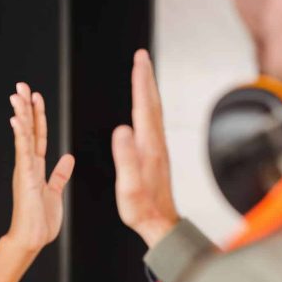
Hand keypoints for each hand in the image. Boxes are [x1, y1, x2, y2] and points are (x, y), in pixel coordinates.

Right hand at [6, 83, 74, 252]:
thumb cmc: (40, 221)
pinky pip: (23, 151)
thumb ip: (60, 175)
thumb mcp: (55, 193)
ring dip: (21, 114)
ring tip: (17, 95)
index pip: (37, 135)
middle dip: (25, 107)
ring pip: (23, 136)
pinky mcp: (25, 176)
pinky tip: (17, 119)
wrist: (32, 239)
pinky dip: (21, 134)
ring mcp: (25, 169)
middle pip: (28, 130)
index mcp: (36, 167)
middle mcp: (28, 165)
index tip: (35, 98)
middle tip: (21, 86)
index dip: (37, 116)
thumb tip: (68, 159)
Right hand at [111, 49, 178, 247]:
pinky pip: (152, 123)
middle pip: (151, 104)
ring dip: (148, 91)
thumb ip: (126, 158)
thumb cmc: (142, 209)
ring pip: (153, 112)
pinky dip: (148, 108)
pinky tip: (144, 110)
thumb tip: (122, 129)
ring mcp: (158, 149)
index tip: (139, 60)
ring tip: (143, 76)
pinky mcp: (156, 156)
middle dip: (146, 78)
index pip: (143, 106)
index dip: (141, 81)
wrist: (160, 224)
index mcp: (148, 147)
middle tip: (141, 57)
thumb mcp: (129, 187)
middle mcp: (156, 144)